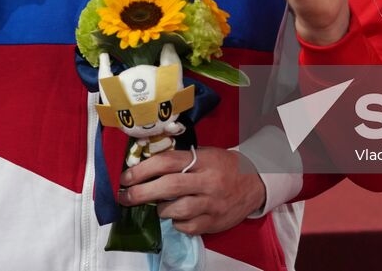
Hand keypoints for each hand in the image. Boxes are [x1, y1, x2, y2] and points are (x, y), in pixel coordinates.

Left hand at [119, 147, 266, 235]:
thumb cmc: (224, 166)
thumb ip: (180, 160)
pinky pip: (188, 227)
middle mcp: (207, 181)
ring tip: (158, 207)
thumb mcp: (205, 154)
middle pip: (169, 186)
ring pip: (178, 210)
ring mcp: (212, 203)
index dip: (142, 169)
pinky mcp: (215, 221)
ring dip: (161, 210)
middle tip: (125, 197)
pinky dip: (177, 224)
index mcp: (202, 161)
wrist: (256, 181)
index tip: (126, 177)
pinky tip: (176, 217)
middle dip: (141, 193)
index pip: (167, 162)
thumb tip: (145, 167)